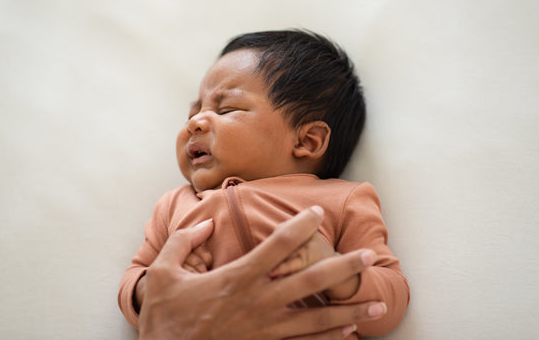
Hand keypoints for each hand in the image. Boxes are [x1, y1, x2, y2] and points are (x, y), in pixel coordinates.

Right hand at [137, 206, 385, 339]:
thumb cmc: (164, 318)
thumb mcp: (160, 273)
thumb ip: (183, 241)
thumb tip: (207, 222)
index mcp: (236, 278)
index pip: (277, 245)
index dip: (300, 225)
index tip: (316, 212)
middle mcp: (258, 303)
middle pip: (310, 281)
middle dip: (343, 268)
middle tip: (368, 257)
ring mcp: (264, 330)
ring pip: (316, 318)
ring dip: (349, 310)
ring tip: (378, 304)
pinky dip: (328, 339)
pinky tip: (349, 333)